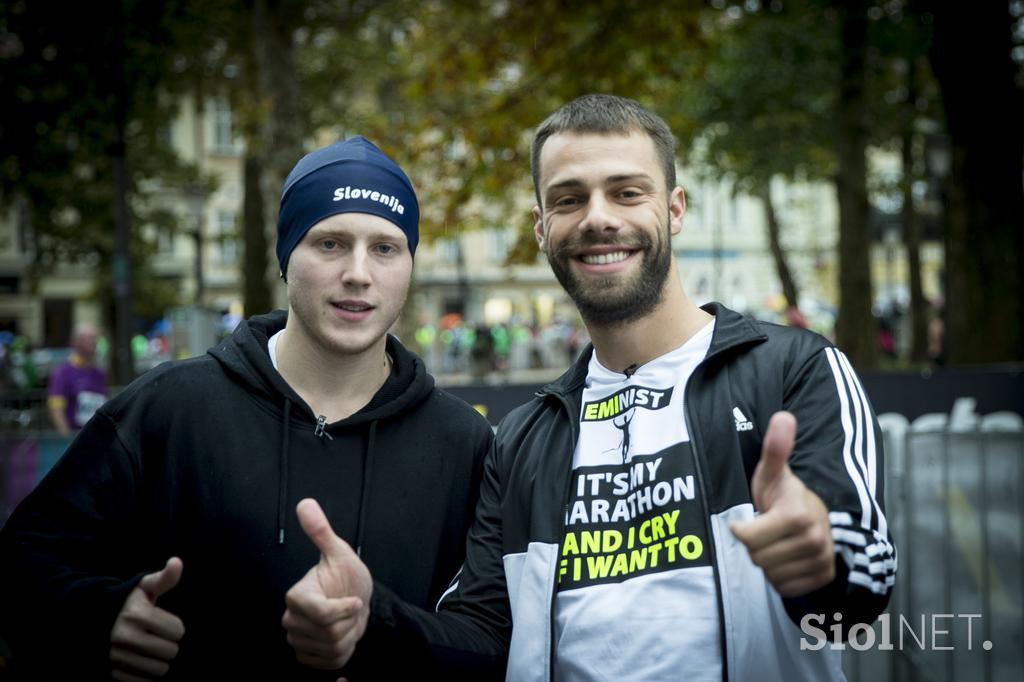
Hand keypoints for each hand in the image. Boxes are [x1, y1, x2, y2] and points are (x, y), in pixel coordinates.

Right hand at [110, 557, 184, 680]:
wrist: (95, 620)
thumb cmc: (130, 602)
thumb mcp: (145, 587)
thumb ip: (165, 578)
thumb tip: (176, 562)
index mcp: (136, 614)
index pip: (178, 631)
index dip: (175, 627)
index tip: (164, 622)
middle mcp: (124, 636)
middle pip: (171, 651)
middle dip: (169, 644)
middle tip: (158, 636)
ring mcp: (117, 656)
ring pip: (160, 670)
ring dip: (160, 661)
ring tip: (151, 649)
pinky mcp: (113, 671)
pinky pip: (143, 681)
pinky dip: (146, 674)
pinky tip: (142, 661)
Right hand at [283, 498, 371, 670]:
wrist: (355, 600)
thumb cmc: (347, 577)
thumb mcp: (340, 553)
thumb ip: (321, 532)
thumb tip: (305, 503)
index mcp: (296, 596)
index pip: (321, 614)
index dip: (344, 609)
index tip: (355, 600)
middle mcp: (291, 620)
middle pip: (330, 633)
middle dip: (350, 622)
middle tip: (350, 609)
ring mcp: (297, 641)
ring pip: (333, 649)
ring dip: (349, 636)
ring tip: (347, 621)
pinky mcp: (306, 657)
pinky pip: (331, 663)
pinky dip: (344, 652)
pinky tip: (343, 636)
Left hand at [730, 411, 834, 596]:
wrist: (817, 517)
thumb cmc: (784, 495)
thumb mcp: (773, 472)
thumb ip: (775, 448)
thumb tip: (783, 416)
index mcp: (798, 516)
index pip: (747, 538)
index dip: (742, 529)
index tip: (753, 516)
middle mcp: (815, 541)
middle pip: (757, 558)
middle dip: (756, 544)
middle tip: (768, 529)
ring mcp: (821, 562)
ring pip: (769, 574)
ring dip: (768, 561)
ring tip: (777, 542)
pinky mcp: (822, 578)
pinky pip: (784, 587)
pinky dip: (780, 576)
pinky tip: (786, 557)